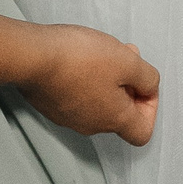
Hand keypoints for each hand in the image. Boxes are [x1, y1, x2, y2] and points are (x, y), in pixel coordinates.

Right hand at [20, 25, 159, 145]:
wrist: (32, 57)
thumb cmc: (78, 59)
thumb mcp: (126, 60)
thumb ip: (147, 76)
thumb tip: (149, 86)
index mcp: (113, 119)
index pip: (142, 132)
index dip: (150, 107)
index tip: (142, 82)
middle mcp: (91, 125)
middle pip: (119, 113)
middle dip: (127, 83)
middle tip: (123, 55)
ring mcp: (68, 116)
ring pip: (98, 101)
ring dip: (106, 78)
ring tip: (100, 51)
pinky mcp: (51, 104)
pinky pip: (76, 95)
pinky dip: (83, 78)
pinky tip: (77, 57)